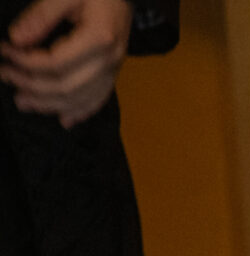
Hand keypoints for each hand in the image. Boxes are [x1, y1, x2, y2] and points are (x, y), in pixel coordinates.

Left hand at [1, 0, 128, 125]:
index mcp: (99, 39)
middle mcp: (109, 60)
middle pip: (67, 86)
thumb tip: (16, 39)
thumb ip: (41, 15)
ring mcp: (114, 69)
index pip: (57, 63)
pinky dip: (81, 112)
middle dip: (32, 85)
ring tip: (23, 101)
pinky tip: (64, 120)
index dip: (27, 62)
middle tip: (6, 75)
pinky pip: (99, 100)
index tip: (5, 52)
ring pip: (81, 99)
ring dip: (49, 104)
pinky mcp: (114, 73)